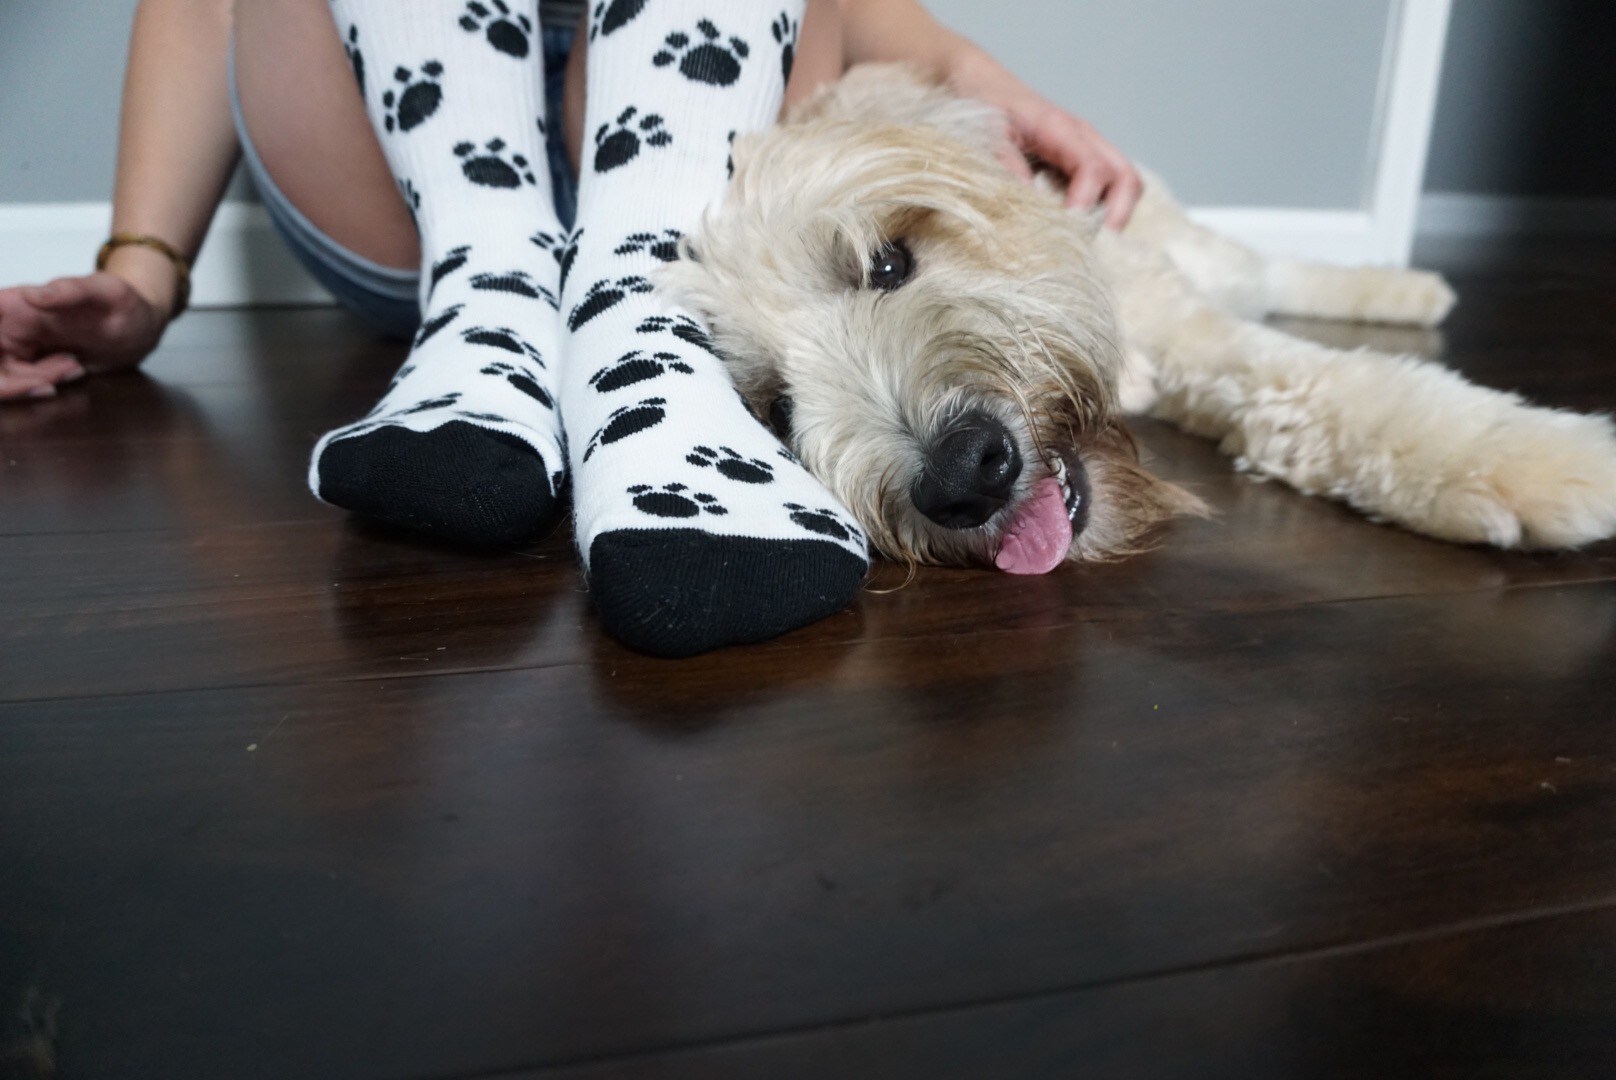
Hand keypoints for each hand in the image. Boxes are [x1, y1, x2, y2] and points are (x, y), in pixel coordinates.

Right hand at [0, 271, 168, 401]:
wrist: (140, 329)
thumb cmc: (124, 303)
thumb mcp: (106, 292)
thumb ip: (71, 290)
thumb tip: (33, 294)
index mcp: (12, 303)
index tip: (4, 357)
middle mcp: (8, 326)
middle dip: (11, 379)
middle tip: (49, 378)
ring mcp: (17, 349)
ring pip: (2, 377)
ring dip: (33, 381)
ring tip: (74, 365)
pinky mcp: (30, 368)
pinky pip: (19, 385)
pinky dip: (43, 384)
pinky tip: (75, 370)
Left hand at [948, 46, 1141, 228]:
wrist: (980, 82)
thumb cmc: (983, 103)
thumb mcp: (985, 132)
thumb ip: (1005, 163)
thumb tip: (1027, 200)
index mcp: (1060, 128)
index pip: (1093, 168)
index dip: (1086, 202)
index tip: (1069, 229)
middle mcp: (1082, 138)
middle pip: (1125, 177)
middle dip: (1118, 214)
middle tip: (1094, 246)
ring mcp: (1085, 150)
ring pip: (1123, 183)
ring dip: (1113, 214)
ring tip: (1088, 242)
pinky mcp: (1078, 162)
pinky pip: (1106, 187)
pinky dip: (1101, 210)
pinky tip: (1078, 229)